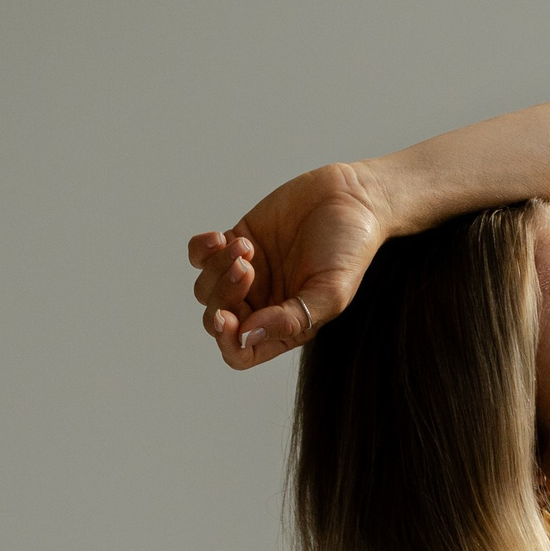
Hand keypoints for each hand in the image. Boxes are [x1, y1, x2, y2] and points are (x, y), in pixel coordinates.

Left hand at [189, 161, 387, 370]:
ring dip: (218, 269)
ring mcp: (245, 275)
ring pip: (205, 288)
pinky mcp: (235, 243)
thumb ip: (291, 320)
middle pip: (217, 320)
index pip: (241, 352)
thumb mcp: (330, 292)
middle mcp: (261, 305)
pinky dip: (202, 249)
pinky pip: (199, 256)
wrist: (350, 197)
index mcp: (283, 327)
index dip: (227, 342)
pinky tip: (221, 238)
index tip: (228, 318)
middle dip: (224, 297)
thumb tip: (247, 337)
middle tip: (248, 267)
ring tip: (246, 247)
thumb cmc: (349, 249)